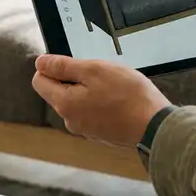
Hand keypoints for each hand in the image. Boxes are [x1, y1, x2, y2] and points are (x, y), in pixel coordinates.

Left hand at [32, 55, 171, 146]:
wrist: (155, 125)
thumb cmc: (127, 95)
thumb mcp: (94, 70)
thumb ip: (63, 66)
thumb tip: (40, 63)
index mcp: (64, 104)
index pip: (39, 81)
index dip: (52, 66)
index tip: (75, 62)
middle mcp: (70, 120)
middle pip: (59, 91)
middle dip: (75, 78)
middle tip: (100, 74)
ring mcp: (86, 129)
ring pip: (78, 100)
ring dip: (90, 90)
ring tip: (113, 87)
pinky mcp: (101, 133)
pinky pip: (92, 111)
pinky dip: (101, 102)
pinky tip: (119, 100)